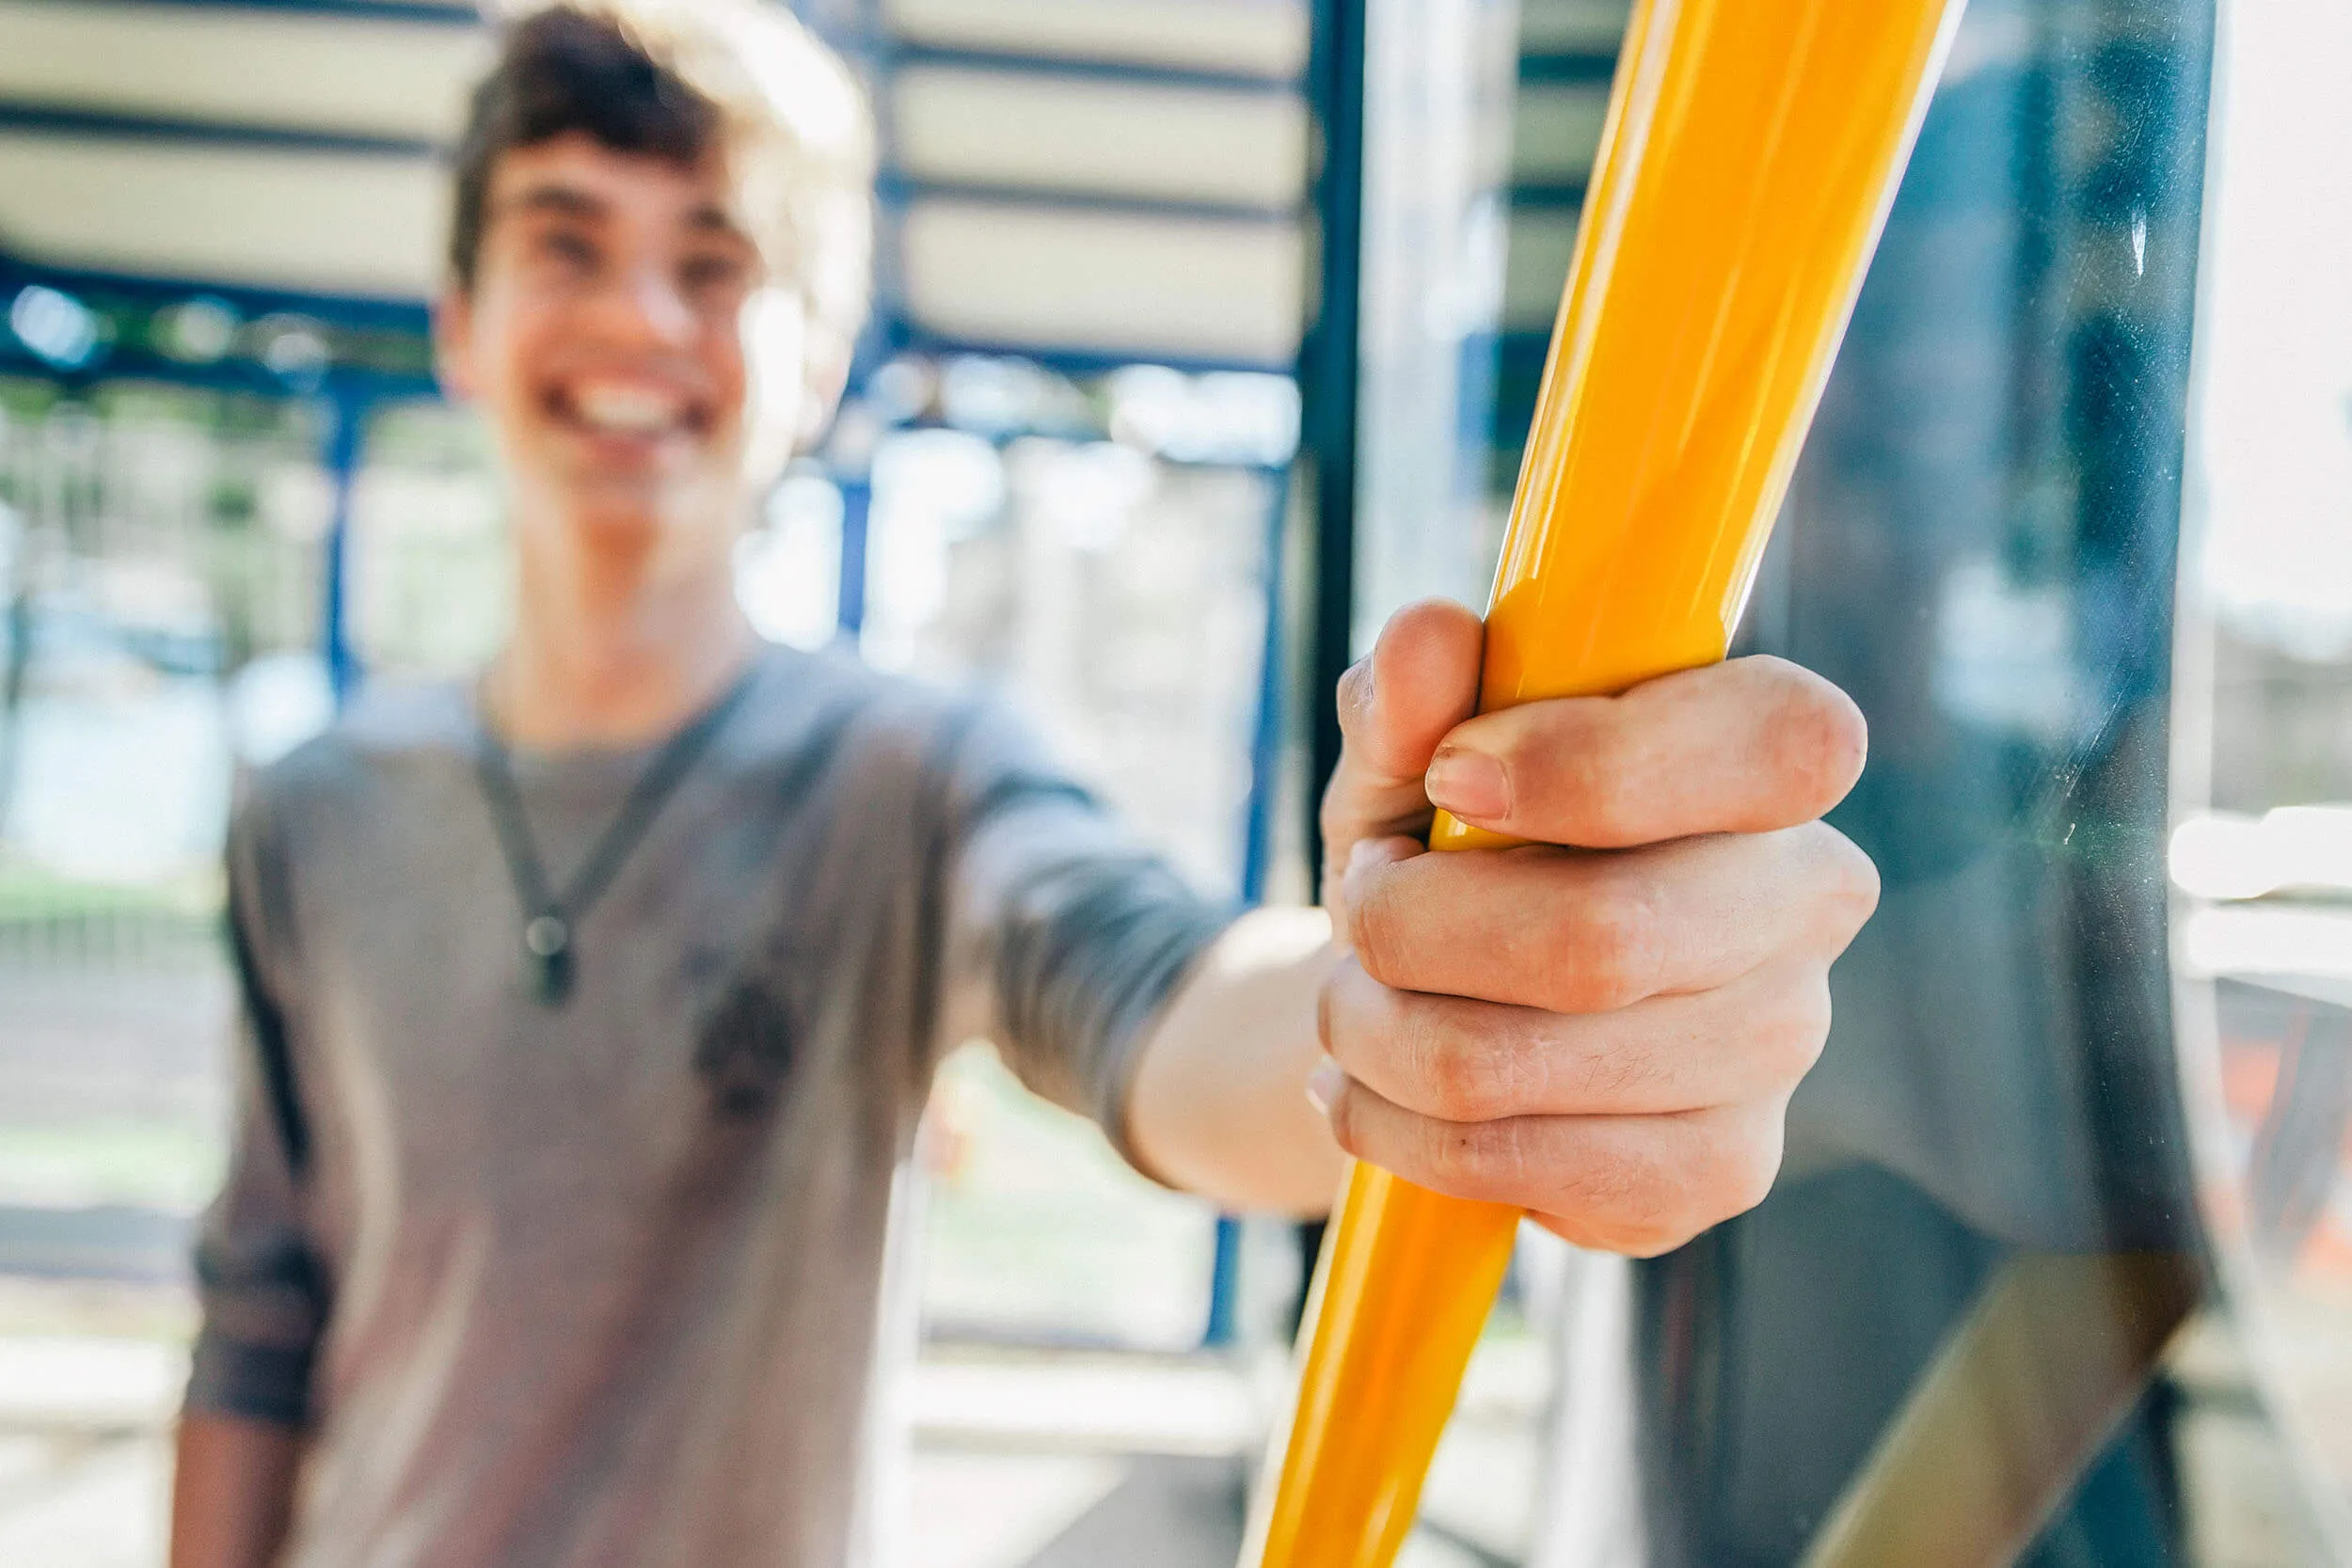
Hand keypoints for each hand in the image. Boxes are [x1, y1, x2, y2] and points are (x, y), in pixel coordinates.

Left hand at [1313, 600, 1878, 1255]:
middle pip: (1602, 937)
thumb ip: (1406, 695)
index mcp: (1770, 759)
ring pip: (1518, 1064)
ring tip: (1352, 1005)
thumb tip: (1423, 639)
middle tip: (1360, 908)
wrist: (1431, 1006)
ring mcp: (1780, 1048)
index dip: (1594, 764)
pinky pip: (1517, 1167)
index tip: (1450, 774)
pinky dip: (1395, 1128)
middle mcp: (1808, 901)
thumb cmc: (1441, 842)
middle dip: (1413, 929)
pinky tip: (1380, 1093)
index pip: (1777, 743)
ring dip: (1376, 1034)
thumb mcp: (1404, 754)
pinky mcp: (1720, 1167)